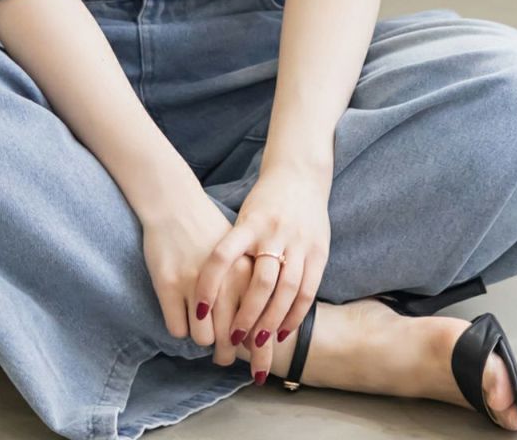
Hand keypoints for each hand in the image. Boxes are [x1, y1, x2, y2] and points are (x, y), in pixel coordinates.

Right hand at [142, 187, 257, 366]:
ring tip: (202, 332)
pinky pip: (177, 329)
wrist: (174, 202)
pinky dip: (179, 328)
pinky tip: (180, 314)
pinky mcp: (168, 284)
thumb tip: (257, 330)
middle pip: (232, 338)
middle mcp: (225, 280)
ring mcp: (195, 283)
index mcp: (247, 271)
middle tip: (224, 358)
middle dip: (229, 354)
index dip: (260, 350)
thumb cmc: (208, 231)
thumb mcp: (238, 254)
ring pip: (203, 338)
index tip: (258, 368)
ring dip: (203, 339)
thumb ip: (249, 286)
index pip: (259, 323)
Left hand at [193, 161, 330, 378]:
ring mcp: (299, 243)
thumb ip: (234, 248)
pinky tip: (282, 332)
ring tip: (257, 342)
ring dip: (271, 321)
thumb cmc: (264, 202)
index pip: (223, 256)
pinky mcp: (319, 251)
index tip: (198, 311)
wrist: (300, 174)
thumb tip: (210, 289)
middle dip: (246, 315)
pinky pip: (308, 290)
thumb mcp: (243, 217)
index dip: (210, 285)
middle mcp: (274, 233)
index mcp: (249, 223)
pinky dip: (296, 315)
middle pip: (260, 282)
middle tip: (232, 339)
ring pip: (286, 290)